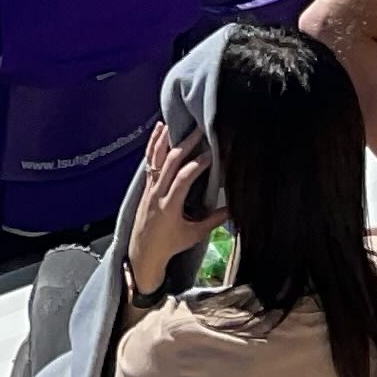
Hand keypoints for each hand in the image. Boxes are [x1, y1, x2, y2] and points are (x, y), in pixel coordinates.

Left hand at [115, 128, 209, 275]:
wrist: (143, 252)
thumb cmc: (170, 245)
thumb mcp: (194, 234)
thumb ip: (213, 220)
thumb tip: (233, 209)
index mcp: (169, 206)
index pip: (183, 179)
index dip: (197, 164)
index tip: (211, 154)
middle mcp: (157, 193)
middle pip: (169, 163)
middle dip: (185, 145)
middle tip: (199, 131)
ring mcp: (149, 188)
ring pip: (155, 158)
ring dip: (165, 140)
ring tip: (174, 123)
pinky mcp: (146, 186)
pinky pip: (149, 161)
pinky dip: (153, 145)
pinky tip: (158, 131)